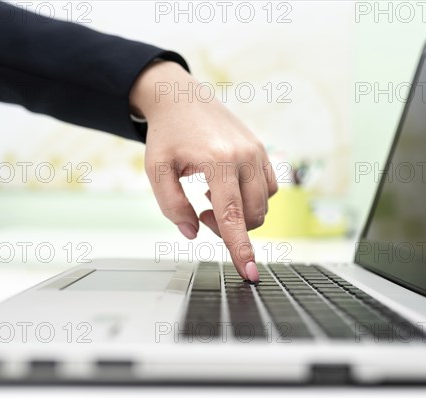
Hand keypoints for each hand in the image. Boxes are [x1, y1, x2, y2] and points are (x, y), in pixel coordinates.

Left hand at [130, 61, 277, 281]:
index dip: (241, 248)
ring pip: (263, 204)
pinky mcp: (262, 150)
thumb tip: (193, 232)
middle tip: (201, 211)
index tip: (251, 273)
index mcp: (217, 161)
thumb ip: (172, 206)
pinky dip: (252, 198)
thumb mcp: (156, 170)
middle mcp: (244, 156)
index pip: (233, 216)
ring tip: (211, 195)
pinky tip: (229, 188)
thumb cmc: (167, 134)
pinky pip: (270, 188)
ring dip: (240, 212)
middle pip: (252, 215)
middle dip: (229, 226)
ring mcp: (257, 152)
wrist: (182, 98)